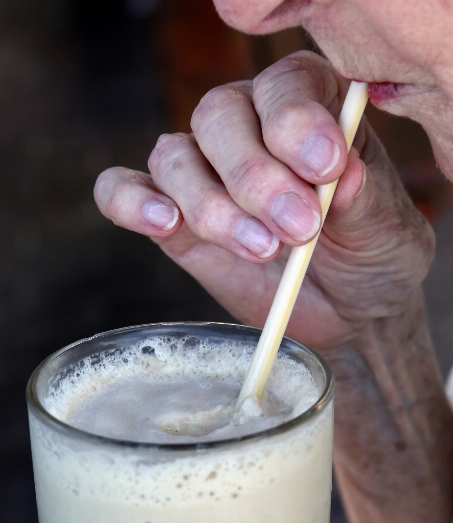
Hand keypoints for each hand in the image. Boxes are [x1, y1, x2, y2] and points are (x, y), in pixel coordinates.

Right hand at [94, 51, 432, 352]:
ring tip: (261, 249)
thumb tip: (344, 174)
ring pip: (175, 157)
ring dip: (211, 205)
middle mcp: (250, 127)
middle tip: (298, 228)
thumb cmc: (371, 258)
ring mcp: (205, 173)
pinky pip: (122, 191)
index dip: (296, 122)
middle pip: (219, 117)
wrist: (345, 312)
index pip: (284, 87)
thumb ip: (364, 198)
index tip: (326, 168)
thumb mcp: (385, 229)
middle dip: (254, 177)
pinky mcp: (174, 222)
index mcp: (310, 108)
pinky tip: (162, 221)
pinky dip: (130, 201)